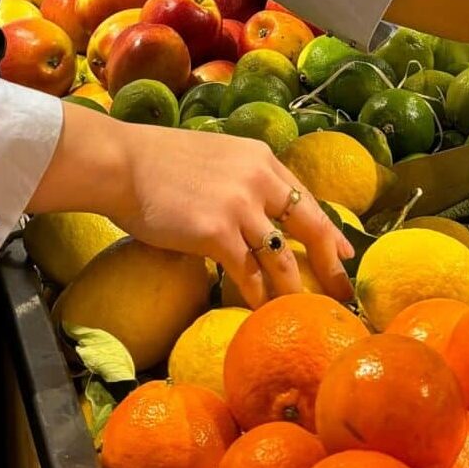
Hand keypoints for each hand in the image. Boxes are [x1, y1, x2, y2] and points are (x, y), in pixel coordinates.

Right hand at [57, 110, 353, 308]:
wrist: (123, 164)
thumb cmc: (159, 162)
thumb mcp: (218, 156)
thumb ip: (244, 178)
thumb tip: (260, 212)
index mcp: (261, 158)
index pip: (306, 197)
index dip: (329, 229)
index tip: (345, 253)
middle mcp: (258, 178)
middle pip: (310, 227)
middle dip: (330, 264)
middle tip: (343, 292)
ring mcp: (240, 206)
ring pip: (281, 258)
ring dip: (292, 289)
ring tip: (301, 311)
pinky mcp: (217, 233)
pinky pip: (248, 274)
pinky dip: (257, 295)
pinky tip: (260, 309)